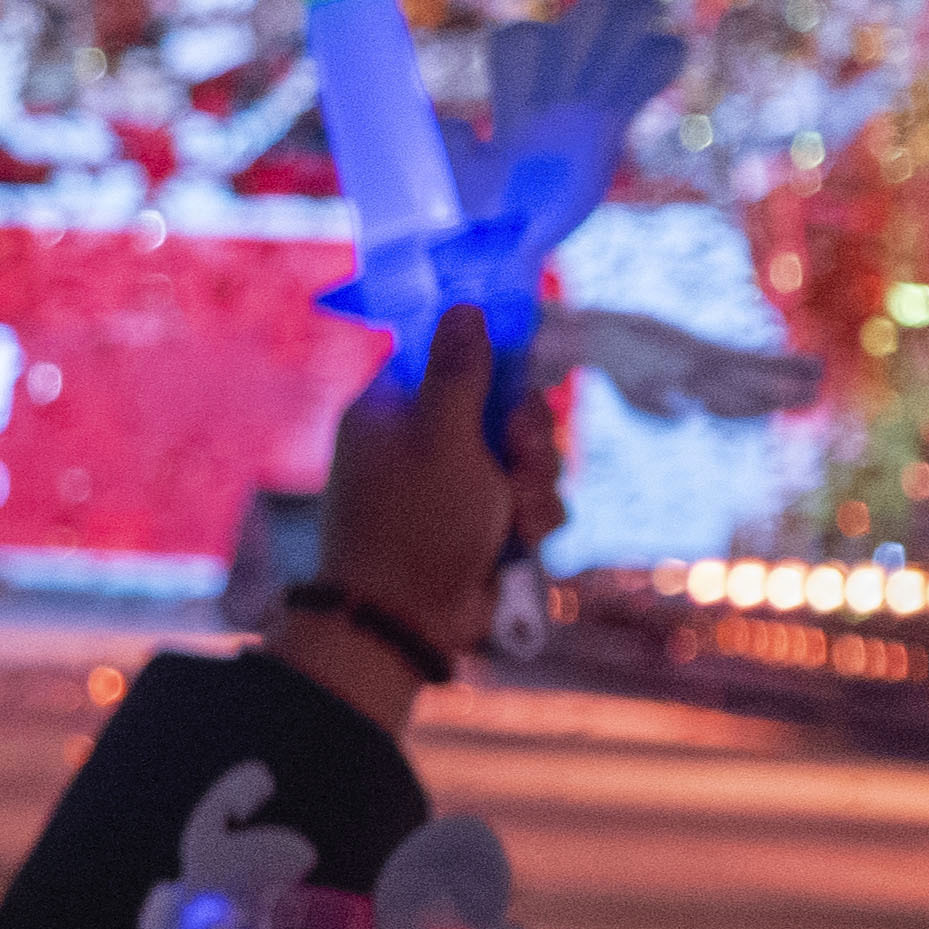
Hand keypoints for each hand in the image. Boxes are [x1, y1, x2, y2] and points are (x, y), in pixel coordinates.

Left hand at [281, 306, 564, 729]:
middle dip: (529, 436)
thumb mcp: (441, 438)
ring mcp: (454, 484)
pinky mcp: (482, 522)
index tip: (520, 377)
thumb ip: (459, 373)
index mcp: (392, 410)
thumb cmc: (414, 525)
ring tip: (515, 513)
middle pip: (507, 406)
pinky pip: (531, 500)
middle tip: (519, 457)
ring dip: (536, 484)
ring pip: (529, 456)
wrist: (406, 622)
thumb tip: (462, 305)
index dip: (498, 363)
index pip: (454, 356)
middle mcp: (421, 441)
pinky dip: (532, 519)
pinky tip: (519, 539)